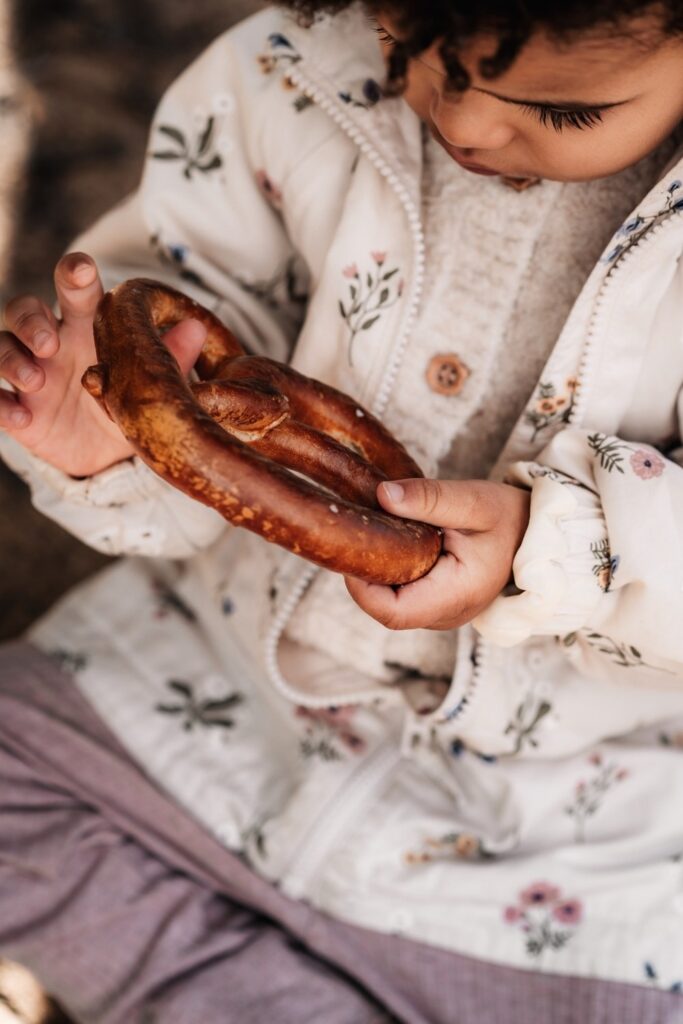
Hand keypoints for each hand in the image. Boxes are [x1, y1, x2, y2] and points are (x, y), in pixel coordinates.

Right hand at [0, 252, 206, 476]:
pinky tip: (21, 417)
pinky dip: (1, 404)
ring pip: (2, 347)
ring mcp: (29, 373)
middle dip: (31, 320)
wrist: (109, 453)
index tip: (80, 269)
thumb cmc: (127, 401)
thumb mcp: (150, 384)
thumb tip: (196, 328)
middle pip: (24, 310)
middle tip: (51, 342)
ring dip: (12, 359)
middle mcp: (52, 342)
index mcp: (87, 326)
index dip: (74, 274)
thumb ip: (171, 358)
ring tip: (36, 381)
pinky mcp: (17, 408)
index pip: (76, 291)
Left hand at [345, 478, 530, 629]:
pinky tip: (391, 540)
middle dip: (365, 573)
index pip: (392, 612)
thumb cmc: (509, 517)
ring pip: (390, 603)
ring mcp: (441, 614)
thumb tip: (382, 494)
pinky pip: (401, 595)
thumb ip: (429, 498)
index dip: (361, 585)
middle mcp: (448, 615)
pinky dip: (391, 571)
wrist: (534, 533)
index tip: (353, 545)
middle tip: (359, 529)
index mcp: (458, 596)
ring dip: (377, 571)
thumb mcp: (473, 500)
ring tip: (376, 531)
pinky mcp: (437, 604)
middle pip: (384, 608)